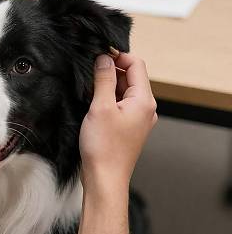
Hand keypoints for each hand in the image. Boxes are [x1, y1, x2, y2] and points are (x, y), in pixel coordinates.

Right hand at [79, 53, 156, 198]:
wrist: (104, 179)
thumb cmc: (104, 148)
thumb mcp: (101, 107)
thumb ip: (104, 79)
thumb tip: (104, 58)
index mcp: (143, 100)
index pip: (136, 64)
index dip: (118, 55)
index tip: (98, 54)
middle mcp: (145, 108)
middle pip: (131, 77)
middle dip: (111, 70)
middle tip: (88, 72)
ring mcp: (138, 119)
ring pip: (124, 91)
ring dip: (107, 85)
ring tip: (88, 89)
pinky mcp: (128, 127)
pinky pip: (120, 104)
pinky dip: (107, 99)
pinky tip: (92, 104)